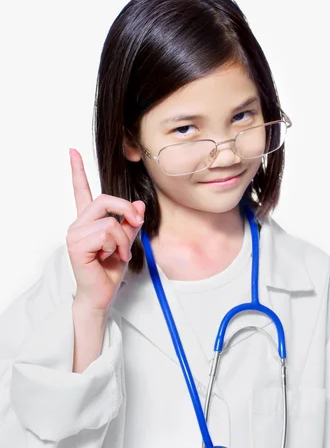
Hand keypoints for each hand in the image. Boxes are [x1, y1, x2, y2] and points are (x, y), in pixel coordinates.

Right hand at [66, 148, 144, 311]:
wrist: (101, 295)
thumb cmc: (110, 271)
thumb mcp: (126, 243)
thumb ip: (131, 224)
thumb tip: (139, 204)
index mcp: (88, 222)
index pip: (81, 191)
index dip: (77, 171)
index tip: (73, 151)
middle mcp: (78, 224)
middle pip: (105, 199)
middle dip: (126, 211)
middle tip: (137, 224)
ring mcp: (75, 234)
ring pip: (110, 221)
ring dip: (124, 239)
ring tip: (121, 254)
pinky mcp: (77, 245)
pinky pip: (107, 234)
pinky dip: (118, 246)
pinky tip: (111, 258)